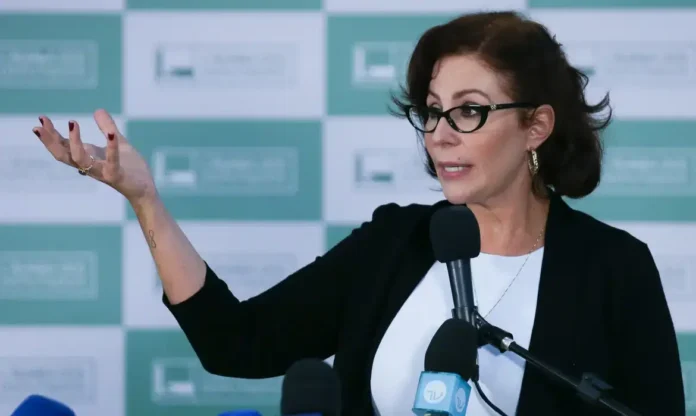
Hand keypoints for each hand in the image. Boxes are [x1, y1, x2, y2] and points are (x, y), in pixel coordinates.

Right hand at [33, 109, 156, 204]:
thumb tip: (98, 110)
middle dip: (50, 141)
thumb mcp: (117, 143)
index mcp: (88, 157)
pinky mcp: (117, 175)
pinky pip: (112, 162)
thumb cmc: (131, 167)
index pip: (63, 147)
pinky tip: (111, 134)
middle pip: (63, 155)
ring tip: (72, 123)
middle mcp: (90, 166)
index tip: (41, 119)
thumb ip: (107, 128)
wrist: (145, 188)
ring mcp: (102, 172)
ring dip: (74, 142)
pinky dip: (111, 148)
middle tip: (39, 126)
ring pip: (80, 160)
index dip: (51, 135)